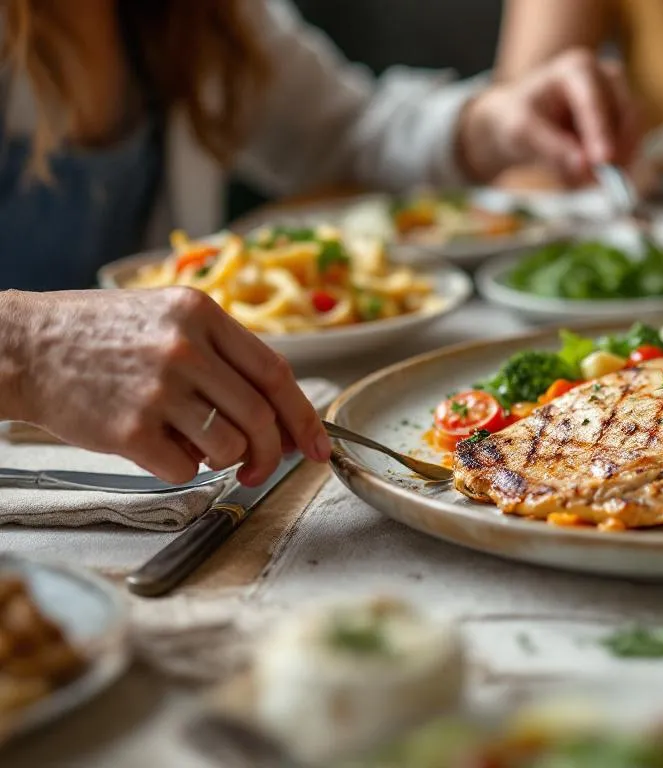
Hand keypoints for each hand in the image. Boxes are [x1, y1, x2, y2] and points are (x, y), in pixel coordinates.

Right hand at [6, 288, 329, 484]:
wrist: (23, 346)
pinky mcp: (130, 428)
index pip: (277, 374)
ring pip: (231, 446)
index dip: (305, 417)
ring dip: (227, 461)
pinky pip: (184, 468)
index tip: (318, 446)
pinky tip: (159, 447)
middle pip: (261, 416)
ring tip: (201, 449)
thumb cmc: (102, 336)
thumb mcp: (169, 318)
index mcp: (202, 314)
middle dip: (273, 453)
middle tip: (263, 468)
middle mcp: (185, 348)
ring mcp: (158, 388)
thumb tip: (282, 415)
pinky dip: (181, 468)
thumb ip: (224, 356)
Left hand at [458, 49, 640, 184]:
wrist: (522, 122)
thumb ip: (552, 148)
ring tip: (585, 180)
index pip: (595, 101)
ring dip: (617, 160)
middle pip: (628, 112)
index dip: (601, 131)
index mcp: (577, 68)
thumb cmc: (519, 118)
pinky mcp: (625, 120)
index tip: (603, 160)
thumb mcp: (524, 132)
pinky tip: (591, 176)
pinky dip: (617, 165)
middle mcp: (606, 77)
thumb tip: (583, 165)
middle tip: (599, 179)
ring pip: (634, 133)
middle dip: (618, 147)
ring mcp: (620, 97)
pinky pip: (632, 147)